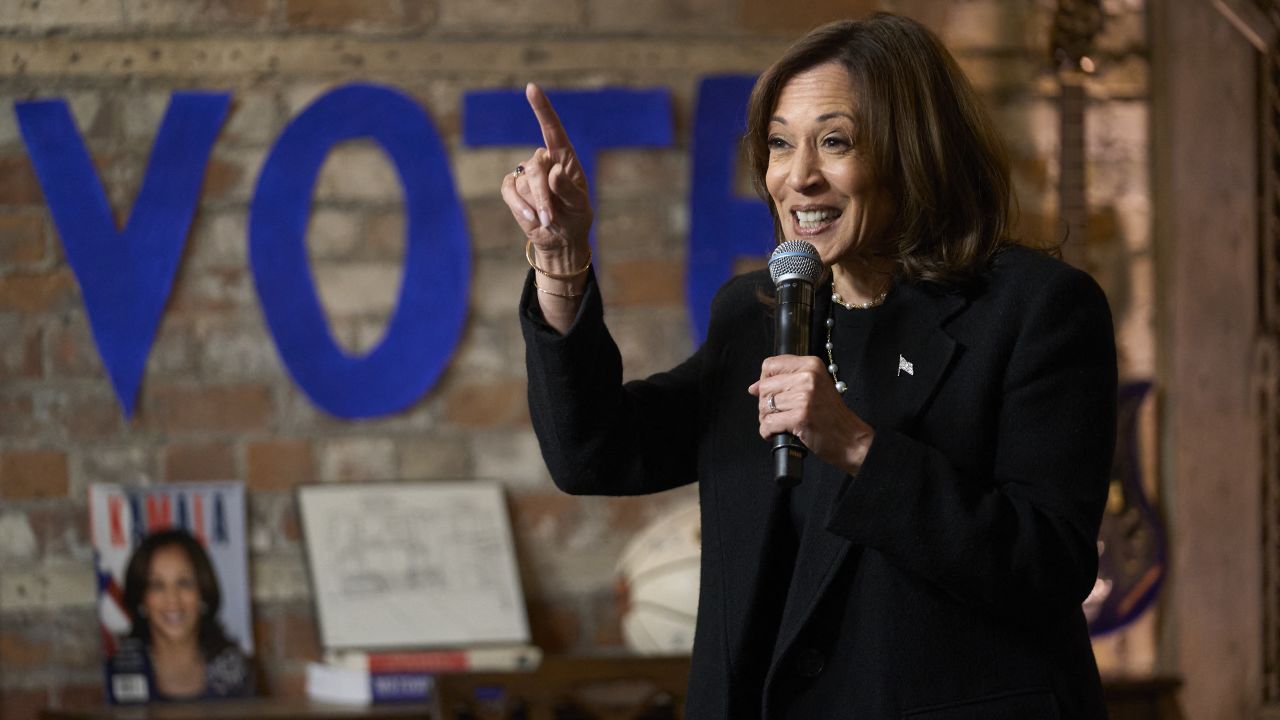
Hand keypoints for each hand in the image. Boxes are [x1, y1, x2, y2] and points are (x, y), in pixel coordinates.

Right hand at [500, 83, 592, 262]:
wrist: (561, 239)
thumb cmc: (575, 217)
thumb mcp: (580, 205)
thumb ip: (568, 189)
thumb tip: (553, 171)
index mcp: (565, 158)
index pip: (552, 129)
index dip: (542, 109)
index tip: (531, 88)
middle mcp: (545, 162)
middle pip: (537, 167)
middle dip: (543, 194)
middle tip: (552, 217)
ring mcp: (526, 174)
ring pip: (524, 182)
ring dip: (536, 204)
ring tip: (548, 219)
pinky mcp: (513, 188)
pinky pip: (509, 190)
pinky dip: (519, 205)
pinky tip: (532, 218)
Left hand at [748, 355, 875, 475]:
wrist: (850, 438)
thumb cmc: (831, 416)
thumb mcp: (814, 387)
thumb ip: (786, 381)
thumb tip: (753, 387)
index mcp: (811, 365)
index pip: (770, 365)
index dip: (765, 381)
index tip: (773, 393)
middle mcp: (807, 378)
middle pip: (764, 387)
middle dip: (765, 404)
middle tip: (779, 414)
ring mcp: (804, 398)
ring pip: (764, 406)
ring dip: (767, 420)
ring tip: (781, 424)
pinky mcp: (800, 417)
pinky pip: (768, 424)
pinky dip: (768, 432)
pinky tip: (778, 433)